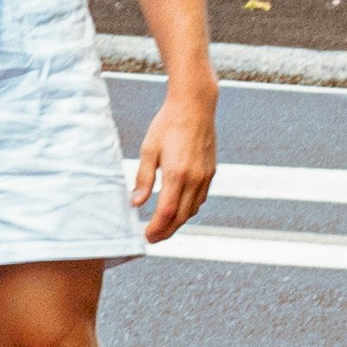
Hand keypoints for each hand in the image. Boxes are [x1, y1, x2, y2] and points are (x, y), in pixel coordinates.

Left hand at [131, 80, 216, 240]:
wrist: (195, 107)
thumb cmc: (167, 124)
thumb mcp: (149, 149)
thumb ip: (143, 178)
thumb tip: (136, 202)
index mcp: (177, 175)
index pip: (166, 212)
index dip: (156, 228)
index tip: (145, 236)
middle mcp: (195, 180)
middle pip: (181, 217)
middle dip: (166, 231)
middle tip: (152, 238)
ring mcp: (206, 177)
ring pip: (192, 210)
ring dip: (178, 222)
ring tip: (162, 227)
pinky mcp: (211, 173)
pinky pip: (200, 199)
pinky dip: (188, 209)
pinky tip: (177, 208)